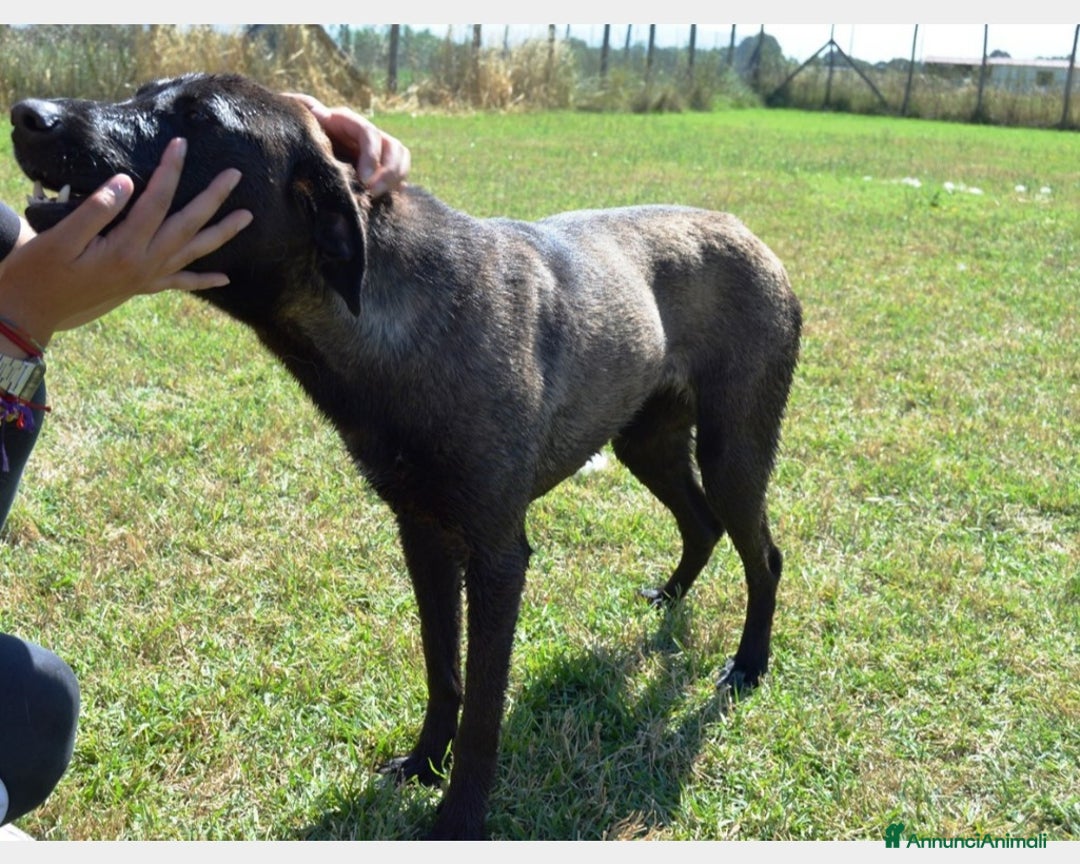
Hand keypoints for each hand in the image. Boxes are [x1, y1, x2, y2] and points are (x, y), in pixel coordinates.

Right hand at [0, 137, 252, 347]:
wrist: (31, 314)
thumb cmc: (38, 273)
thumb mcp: (59, 239)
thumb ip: (96, 210)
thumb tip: (127, 182)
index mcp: (125, 248)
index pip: (156, 201)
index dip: (170, 171)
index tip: (182, 144)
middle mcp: (144, 264)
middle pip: (188, 225)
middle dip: (214, 198)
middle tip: (236, 175)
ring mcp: (146, 278)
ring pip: (194, 252)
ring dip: (221, 233)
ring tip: (247, 218)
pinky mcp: (141, 287)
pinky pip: (180, 283)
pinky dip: (204, 280)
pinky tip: (225, 278)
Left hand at [284, 93, 410, 196]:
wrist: (297, 151)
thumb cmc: (296, 136)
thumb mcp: (299, 124)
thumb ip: (306, 112)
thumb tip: (317, 111)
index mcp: (346, 121)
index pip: (370, 133)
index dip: (372, 155)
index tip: (364, 179)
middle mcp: (365, 134)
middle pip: (394, 147)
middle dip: (389, 172)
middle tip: (372, 193)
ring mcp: (375, 151)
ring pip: (400, 159)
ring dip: (395, 180)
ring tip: (376, 198)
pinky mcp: (378, 169)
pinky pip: (398, 175)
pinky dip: (395, 187)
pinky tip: (382, 200)